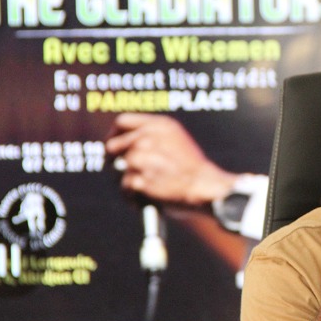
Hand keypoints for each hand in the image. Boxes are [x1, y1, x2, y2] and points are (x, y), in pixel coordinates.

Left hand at [105, 113, 236, 206]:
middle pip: (113, 146)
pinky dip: (133, 196)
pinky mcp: (140, 179)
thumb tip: (125, 144)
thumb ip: (153, 137)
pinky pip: (125, 187)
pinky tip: (147, 199)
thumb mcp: (177, 140)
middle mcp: (148, 138)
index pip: (122, 122)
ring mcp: (143, 158)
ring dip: (128, 181)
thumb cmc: (193, 169)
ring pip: (119, 169)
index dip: (114, 134)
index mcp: (159, 125)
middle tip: (122, 171)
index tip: (114, 146)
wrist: (207, 188)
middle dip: (114, 160)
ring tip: (145, 189)